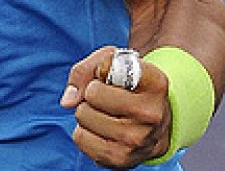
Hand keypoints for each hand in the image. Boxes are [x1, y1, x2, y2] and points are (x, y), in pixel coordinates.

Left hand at [60, 46, 170, 167]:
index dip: (103, 70)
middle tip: (107, 97)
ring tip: (105, 113)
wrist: (155, 126)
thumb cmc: (130, 88)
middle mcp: (151, 114)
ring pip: (83, 116)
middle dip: (92, 92)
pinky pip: (80, 138)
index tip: (114, 75)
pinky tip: (101, 129)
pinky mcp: (121, 159)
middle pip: (92, 94)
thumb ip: (87, 70)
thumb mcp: (116, 64)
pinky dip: (83, 131)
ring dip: (86, 112)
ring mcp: (137, 140)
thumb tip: (68, 101)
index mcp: (155, 84)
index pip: (110, 68)